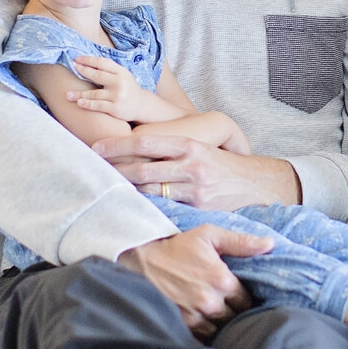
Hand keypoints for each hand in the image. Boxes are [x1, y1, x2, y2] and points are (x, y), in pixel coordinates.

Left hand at [68, 57, 181, 123]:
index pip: (102, 62)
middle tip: (72, 67)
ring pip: (94, 93)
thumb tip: (87, 61)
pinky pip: (98, 106)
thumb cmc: (127, 88)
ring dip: (79, 94)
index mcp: (121, 72)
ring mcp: (118, 96)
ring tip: (68, 94)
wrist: (141, 106)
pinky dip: (87, 104)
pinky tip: (78, 103)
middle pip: (97, 75)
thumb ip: (109, 70)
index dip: (88, 60)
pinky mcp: (115, 108)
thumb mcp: (122, 75)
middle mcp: (120, 82)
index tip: (76, 59)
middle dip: (82, 70)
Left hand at [95, 133, 297, 211]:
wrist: (255, 184)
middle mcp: (190, 163)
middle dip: (115, 169)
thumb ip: (171, 150)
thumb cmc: (220, 166)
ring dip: (127, 189)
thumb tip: (135, 151)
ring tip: (106, 189)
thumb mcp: (198, 149)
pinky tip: (132, 207)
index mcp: (188, 144)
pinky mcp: (199, 206)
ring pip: (151, 187)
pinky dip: (148, 206)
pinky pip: (167, 206)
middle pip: (142, 166)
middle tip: (92, 169)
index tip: (96, 147)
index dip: (118, 145)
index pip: (146, 142)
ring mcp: (194, 186)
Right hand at [118, 225, 265, 336]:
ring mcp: (195, 316)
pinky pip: (203, 336)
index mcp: (221, 280)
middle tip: (229, 304)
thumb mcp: (209, 236)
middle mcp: (210, 301)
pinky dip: (206, 331)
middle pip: (236, 317)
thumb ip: (241, 242)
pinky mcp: (181, 325)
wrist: (141, 259)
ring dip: (221, 323)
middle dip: (235, 311)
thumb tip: (270, 245)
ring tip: (217, 313)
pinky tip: (205, 321)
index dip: (246, 298)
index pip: (248, 300)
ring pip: (220, 329)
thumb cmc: (177, 246)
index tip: (241, 294)